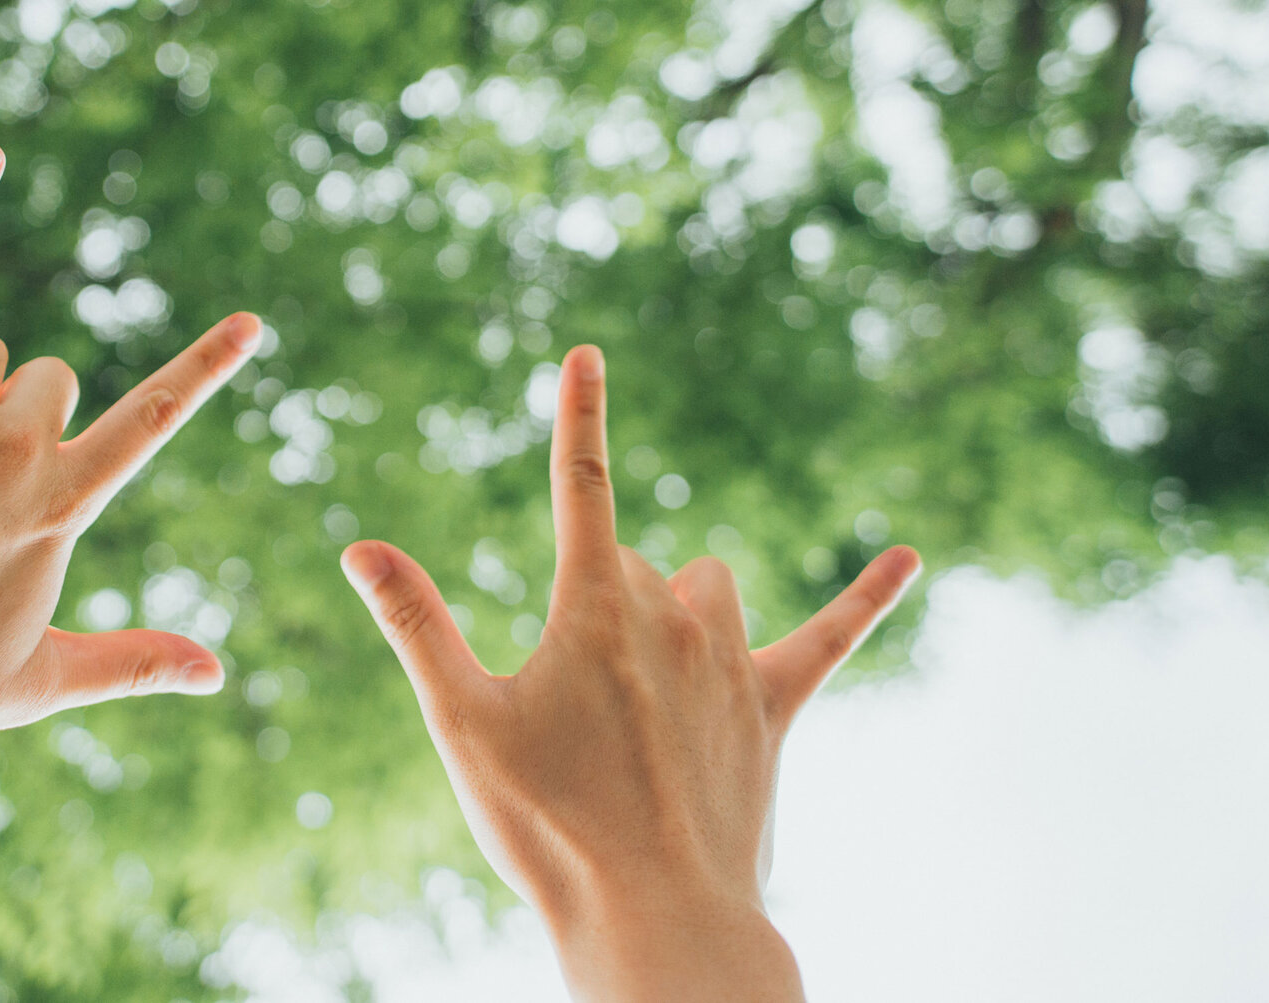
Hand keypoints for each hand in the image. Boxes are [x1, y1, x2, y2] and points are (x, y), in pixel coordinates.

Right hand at [340, 344, 920, 1001]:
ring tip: (639, 683)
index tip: (587, 351)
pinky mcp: (774, 709)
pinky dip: (867, 594)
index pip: (583, 480)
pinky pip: (832, 636)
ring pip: (707, 588)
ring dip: (676, 608)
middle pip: (634, 566)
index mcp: (594, 609)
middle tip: (566, 711)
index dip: (580, 412)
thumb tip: (359, 546)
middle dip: (598, 605)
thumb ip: (415, 624)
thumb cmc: (549, 826)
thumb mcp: (462, 722)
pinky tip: (909, 558)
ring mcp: (732, 662)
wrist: (654, 918)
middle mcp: (673, 618)